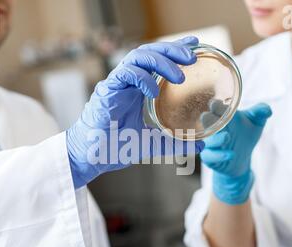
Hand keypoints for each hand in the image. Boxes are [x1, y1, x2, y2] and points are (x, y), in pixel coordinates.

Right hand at [67, 37, 204, 188]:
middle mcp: (127, 82)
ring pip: (138, 57)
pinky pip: (125, 73)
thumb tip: (200, 147)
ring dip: (161, 61)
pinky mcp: (107, 91)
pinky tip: (154, 91)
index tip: (195, 44)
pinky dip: (142, 78)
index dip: (175, 50)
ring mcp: (117, 84)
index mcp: (137, 89)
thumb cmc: (116, 147)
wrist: (92, 158)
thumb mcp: (153, 143)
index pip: (157, 61)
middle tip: (192, 56)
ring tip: (179, 76)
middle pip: (149, 52)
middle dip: (172, 50)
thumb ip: (175, 143)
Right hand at [200, 104, 271, 204]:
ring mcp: (210, 143)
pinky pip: (210, 157)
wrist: (242, 159)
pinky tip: (230, 154)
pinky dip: (219, 155)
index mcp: (224, 117)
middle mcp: (214, 129)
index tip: (215, 104)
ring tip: (226, 137)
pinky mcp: (209, 158)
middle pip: (206, 122)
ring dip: (216, 139)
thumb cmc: (246, 136)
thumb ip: (260, 113)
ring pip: (208, 140)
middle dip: (207, 119)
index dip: (215, 106)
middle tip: (209, 116)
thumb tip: (267, 111)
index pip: (216, 108)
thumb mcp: (256, 122)